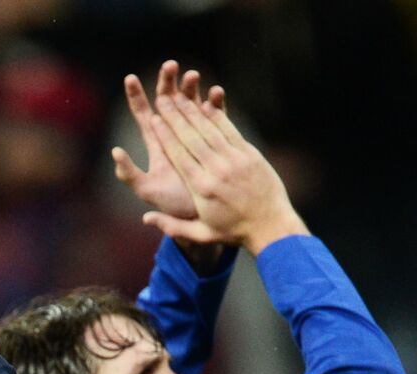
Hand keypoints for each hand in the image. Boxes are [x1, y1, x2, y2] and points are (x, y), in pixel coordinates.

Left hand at [112, 60, 225, 221]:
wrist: (203, 215)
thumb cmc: (173, 205)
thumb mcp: (148, 191)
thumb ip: (129, 174)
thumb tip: (115, 152)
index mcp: (157, 143)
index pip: (143, 115)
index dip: (136, 96)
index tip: (129, 78)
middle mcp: (174, 135)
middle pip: (168, 102)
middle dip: (168, 82)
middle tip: (170, 66)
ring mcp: (195, 135)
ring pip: (191, 104)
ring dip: (191, 88)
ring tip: (194, 76)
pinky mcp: (213, 138)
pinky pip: (214, 116)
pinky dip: (215, 103)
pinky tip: (216, 93)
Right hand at [143, 92, 308, 254]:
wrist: (271, 227)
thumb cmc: (234, 232)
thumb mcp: (202, 234)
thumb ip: (172, 226)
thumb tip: (145, 219)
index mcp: (202, 188)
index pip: (179, 155)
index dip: (165, 134)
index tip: (154, 119)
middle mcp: (217, 170)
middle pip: (191, 137)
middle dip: (174, 116)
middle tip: (162, 99)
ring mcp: (235, 160)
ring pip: (209, 129)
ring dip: (193, 111)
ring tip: (179, 96)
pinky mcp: (249, 154)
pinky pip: (229, 130)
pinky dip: (216, 116)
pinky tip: (206, 104)